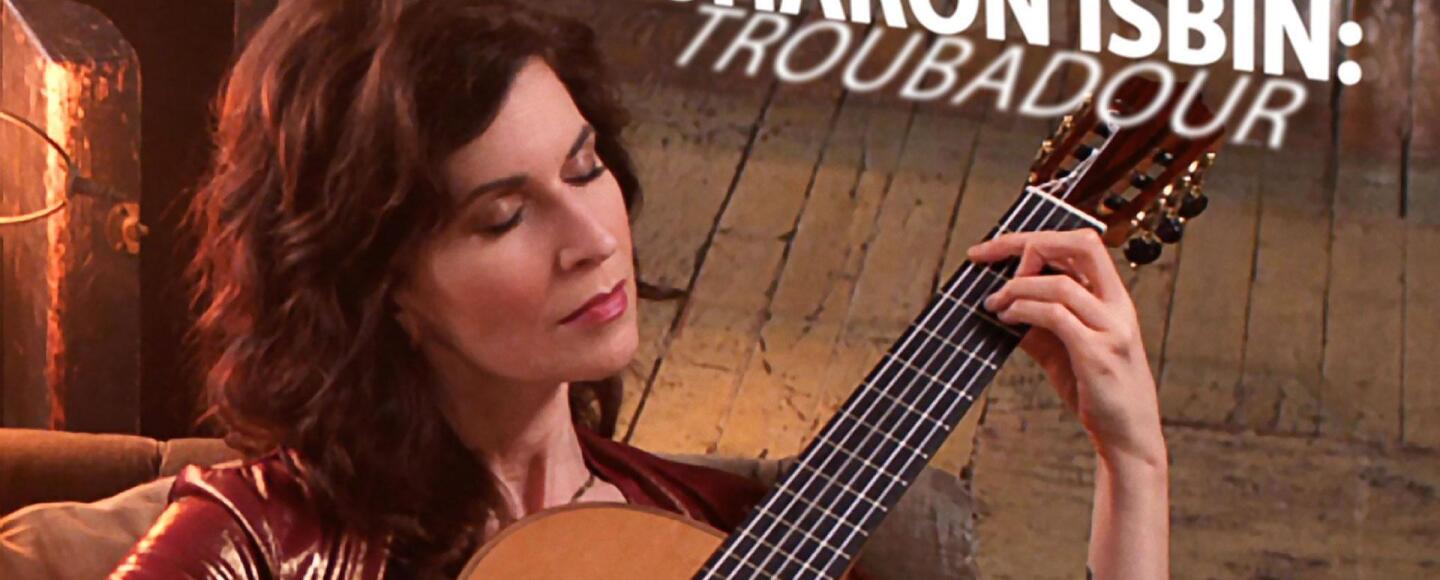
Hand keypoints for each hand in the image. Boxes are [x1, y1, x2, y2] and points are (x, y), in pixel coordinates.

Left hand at [966, 229, 1164, 467]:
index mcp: (1113, 298)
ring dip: (1016, 287)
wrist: (1128, 437)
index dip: (1034, 237)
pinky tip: (1006, 319)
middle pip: (1080, 245)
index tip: (990, 250)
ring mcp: (1112, 328)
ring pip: (1061, 283)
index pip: (1081, 243)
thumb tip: (996, 302)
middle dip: (1026, 244)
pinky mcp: (1098, 354)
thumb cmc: (1097, 390)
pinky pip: (1056, 316)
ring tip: (992, 303)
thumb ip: (1037, 323)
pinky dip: (1024, 310)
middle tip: (985, 258)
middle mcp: (1118, 306)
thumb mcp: (1063, 349)